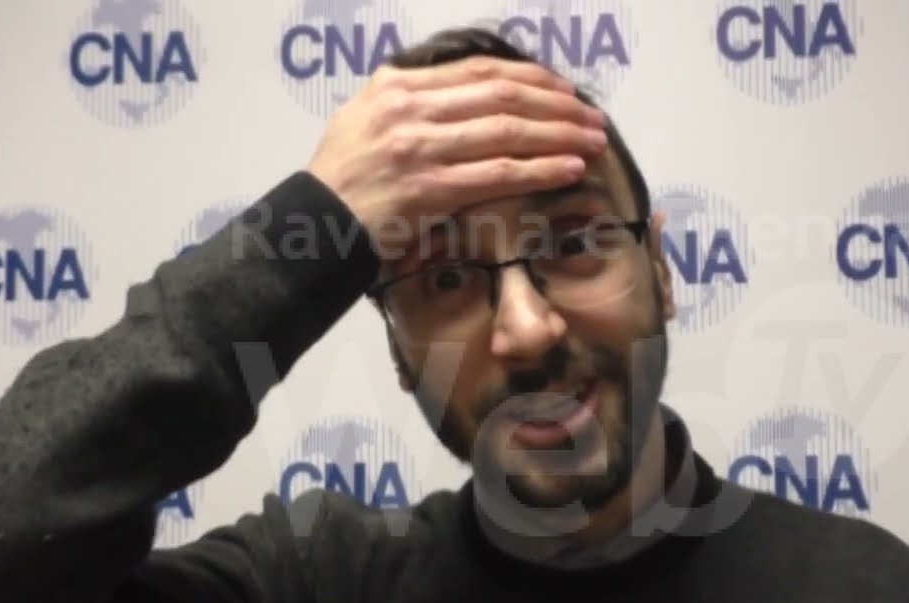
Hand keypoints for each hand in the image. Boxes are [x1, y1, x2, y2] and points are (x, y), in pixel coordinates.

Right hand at [305, 55, 607, 257]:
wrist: (315, 225)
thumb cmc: (343, 178)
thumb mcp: (364, 117)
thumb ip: (411, 99)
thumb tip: (463, 91)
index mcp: (397, 86)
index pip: (478, 71)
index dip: (530, 78)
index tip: (564, 89)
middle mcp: (409, 109)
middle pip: (501, 96)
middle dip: (556, 105)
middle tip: (593, 117)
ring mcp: (420, 148)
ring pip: (507, 132)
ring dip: (559, 135)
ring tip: (593, 141)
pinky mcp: (431, 189)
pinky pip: (499, 174)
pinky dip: (540, 169)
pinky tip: (569, 168)